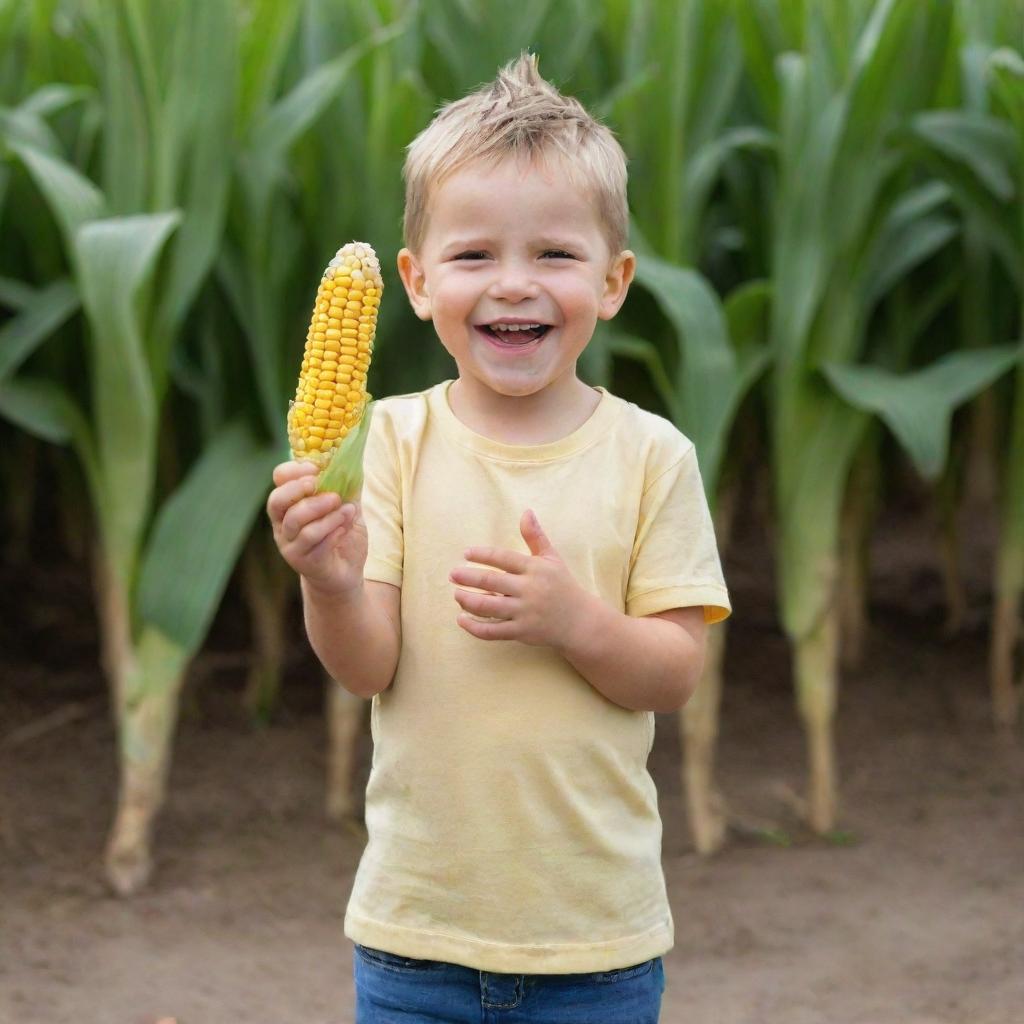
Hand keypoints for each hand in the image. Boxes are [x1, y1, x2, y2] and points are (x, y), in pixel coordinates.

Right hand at [266, 460, 366, 597]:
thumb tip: (354, 457)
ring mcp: (290, 545)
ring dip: (325, 512)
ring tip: (346, 508)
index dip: (294, 470)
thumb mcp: (347, 505)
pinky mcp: (304, 562)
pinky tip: (346, 526)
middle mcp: (283, 524)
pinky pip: (314, 542)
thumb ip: (347, 485)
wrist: (345, 573)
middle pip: (276, 501)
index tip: (317, 468)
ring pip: (298, 522)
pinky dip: (333, 530)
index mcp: (290, 504)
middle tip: (324, 486)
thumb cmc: (341, 535)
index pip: (279, 479)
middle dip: (300, 490)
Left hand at [449, 509, 593, 649]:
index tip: (466, 554)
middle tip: (453, 574)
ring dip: (468, 601)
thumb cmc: (563, 585)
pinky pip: (492, 631)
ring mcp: (525, 612)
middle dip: (468, 577)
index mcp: (535, 569)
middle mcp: (529, 590)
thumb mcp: (552, 559)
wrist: (580, 621)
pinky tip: (461, 619)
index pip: (503, 558)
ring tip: (457, 595)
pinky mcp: (522, 632)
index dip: (482, 554)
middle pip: (491, 581)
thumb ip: (535, 537)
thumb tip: (526, 511)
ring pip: (488, 607)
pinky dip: (474, 627)